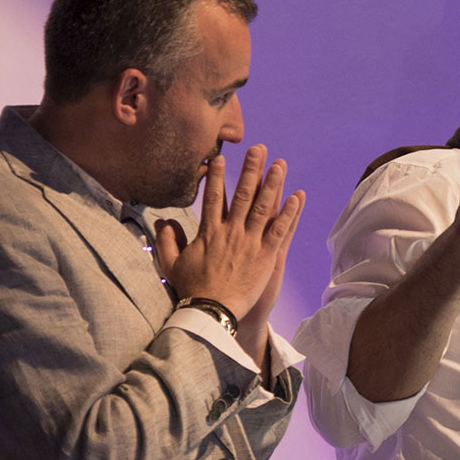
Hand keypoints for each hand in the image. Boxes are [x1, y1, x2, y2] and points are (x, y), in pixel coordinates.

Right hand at [154, 146, 304, 327]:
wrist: (211, 311)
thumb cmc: (191, 289)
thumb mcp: (171, 264)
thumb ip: (166, 240)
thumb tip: (162, 220)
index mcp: (209, 232)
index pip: (213, 197)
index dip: (218, 176)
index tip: (221, 157)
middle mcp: (230, 232)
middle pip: (242, 194)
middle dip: (251, 169)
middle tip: (258, 149)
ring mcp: (249, 242)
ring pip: (263, 207)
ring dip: (273, 184)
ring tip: (280, 164)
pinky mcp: (265, 256)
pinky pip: (279, 230)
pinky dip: (289, 213)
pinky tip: (297, 196)